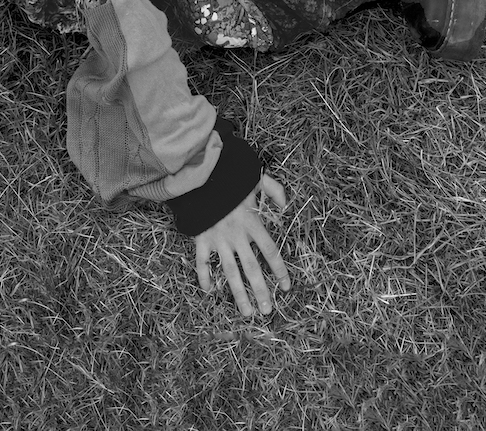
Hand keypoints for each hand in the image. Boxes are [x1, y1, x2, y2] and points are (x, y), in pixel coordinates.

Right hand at [193, 174, 290, 317]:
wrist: (199, 172)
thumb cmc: (229, 176)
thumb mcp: (256, 178)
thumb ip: (274, 190)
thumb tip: (285, 207)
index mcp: (252, 222)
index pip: (270, 252)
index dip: (279, 270)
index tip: (285, 287)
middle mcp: (237, 236)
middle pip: (251, 268)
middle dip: (260, 291)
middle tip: (267, 311)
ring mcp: (218, 239)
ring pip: (230, 272)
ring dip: (238, 294)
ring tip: (246, 312)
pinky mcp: (201, 238)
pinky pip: (202, 262)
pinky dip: (204, 277)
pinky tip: (209, 291)